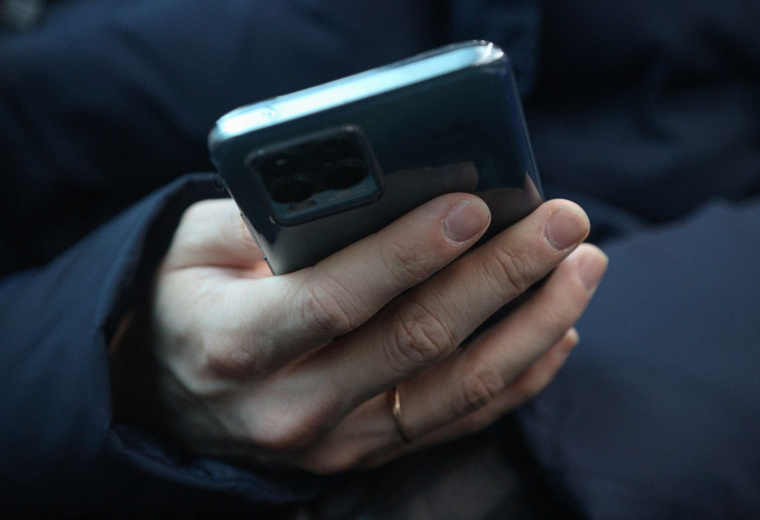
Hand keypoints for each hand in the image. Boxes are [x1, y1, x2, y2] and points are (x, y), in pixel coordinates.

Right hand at [118, 193, 606, 472]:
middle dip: (501, 276)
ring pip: (458, 389)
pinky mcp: (369, 450)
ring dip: (533, 326)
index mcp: (239, 345)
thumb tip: (368, 192)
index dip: (410, 252)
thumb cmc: (181, 302)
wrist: (163, 394)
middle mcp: (294, 406)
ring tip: (582, 269)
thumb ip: (271, 221)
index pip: (339, 299)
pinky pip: (460, 419)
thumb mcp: (195, 245)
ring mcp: (339, 440)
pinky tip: (559, 332)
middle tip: (563, 222)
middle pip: (419, 342)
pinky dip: (518, 378)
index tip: (476, 205)